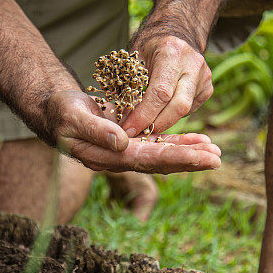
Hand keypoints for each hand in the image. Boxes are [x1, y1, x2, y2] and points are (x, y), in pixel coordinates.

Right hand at [47, 90, 220, 173]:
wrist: (54, 109)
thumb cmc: (60, 112)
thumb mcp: (72, 117)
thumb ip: (96, 130)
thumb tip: (123, 142)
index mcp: (107, 157)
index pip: (148, 160)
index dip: (176, 158)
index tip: (201, 157)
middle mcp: (120, 159)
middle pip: (161, 162)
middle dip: (191, 160)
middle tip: (218, 158)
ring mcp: (127, 151)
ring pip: (164, 154)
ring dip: (189, 152)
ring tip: (215, 151)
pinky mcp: (131, 140)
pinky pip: (159, 143)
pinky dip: (178, 141)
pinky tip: (198, 140)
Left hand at [121, 36, 212, 135]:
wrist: (177, 34)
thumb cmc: (151, 46)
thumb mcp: (135, 59)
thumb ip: (130, 86)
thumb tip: (122, 117)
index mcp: (172, 53)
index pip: (160, 93)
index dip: (144, 115)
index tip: (129, 129)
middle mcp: (193, 65)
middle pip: (178, 107)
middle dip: (156, 125)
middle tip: (137, 134)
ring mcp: (204, 78)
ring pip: (184, 111)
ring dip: (162, 122)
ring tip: (144, 125)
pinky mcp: (207, 89)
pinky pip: (188, 110)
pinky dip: (171, 115)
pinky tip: (160, 111)